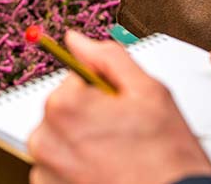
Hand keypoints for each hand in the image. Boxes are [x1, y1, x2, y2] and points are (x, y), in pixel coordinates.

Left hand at [27, 31, 210, 183]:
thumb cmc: (166, 156)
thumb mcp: (148, 92)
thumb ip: (108, 58)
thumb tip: (75, 40)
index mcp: (63, 106)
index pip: (75, 81)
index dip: (103, 94)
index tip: (121, 112)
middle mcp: (44, 139)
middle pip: (65, 111)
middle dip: (91, 119)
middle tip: (123, 137)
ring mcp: (45, 169)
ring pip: (62, 140)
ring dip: (83, 145)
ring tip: (116, 159)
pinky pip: (59, 168)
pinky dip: (78, 169)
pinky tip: (104, 173)